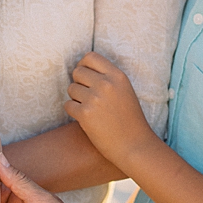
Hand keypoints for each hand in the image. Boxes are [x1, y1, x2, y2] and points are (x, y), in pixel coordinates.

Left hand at [64, 52, 158, 168]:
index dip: (83, 65)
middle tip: (86, 96)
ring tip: (89, 109)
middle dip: (78, 83)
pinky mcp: (85, 114)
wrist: (134, 145)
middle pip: (77, 72)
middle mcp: (106, 84)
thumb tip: (81, 68)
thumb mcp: (125, 91)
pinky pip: (68, 105)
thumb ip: (108, 78)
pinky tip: (85, 119)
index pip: (90, 57)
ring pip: (71, 88)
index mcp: (118, 76)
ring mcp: (95, 98)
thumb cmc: (129, 120)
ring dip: (76, 98)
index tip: (85, 76)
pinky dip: (73, 111)